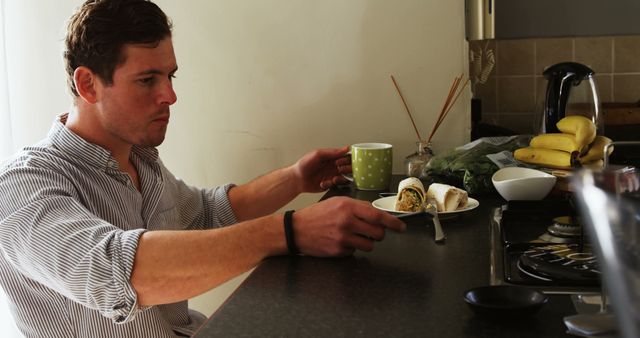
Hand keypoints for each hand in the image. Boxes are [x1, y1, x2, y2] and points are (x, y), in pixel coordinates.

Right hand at [291, 197, 405, 256]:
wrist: (296, 230)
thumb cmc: (317, 214)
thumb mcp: (336, 202)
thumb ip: (357, 206)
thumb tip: (376, 214)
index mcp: (348, 207)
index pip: (377, 216)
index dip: (393, 223)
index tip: (401, 227)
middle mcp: (347, 222)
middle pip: (378, 233)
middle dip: (379, 234)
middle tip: (372, 232)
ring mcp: (343, 238)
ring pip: (369, 245)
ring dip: (366, 242)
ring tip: (354, 236)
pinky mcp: (338, 251)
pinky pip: (355, 252)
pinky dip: (351, 248)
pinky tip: (340, 241)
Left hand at [292, 146, 351, 192]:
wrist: (297, 179)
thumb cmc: (304, 164)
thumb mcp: (318, 155)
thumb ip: (332, 152)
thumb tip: (346, 148)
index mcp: (333, 157)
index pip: (347, 157)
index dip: (347, 160)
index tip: (339, 162)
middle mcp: (335, 166)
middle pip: (350, 167)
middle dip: (347, 169)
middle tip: (339, 170)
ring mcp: (333, 175)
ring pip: (345, 177)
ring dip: (341, 179)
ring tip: (333, 179)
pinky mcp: (330, 184)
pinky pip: (337, 185)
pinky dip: (331, 184)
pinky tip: (323, 183)